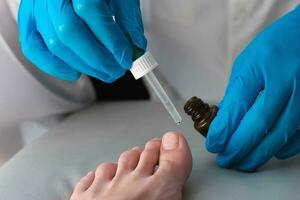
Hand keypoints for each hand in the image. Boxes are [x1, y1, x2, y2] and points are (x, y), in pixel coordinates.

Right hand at [18, 0, 145, 81]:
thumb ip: (128, 18)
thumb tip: (136, 47)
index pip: (92, 11)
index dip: (111, 40)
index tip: (126, 58)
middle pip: (69, 32)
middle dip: (97, 59)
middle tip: (116, 70)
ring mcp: (37, 6)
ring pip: (54, 44)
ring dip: (82, 66)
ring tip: (103, 72)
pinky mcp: (30, 18)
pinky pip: (33, 47)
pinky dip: (54, 65)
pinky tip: (75, 72)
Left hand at [206, 5, 299, 170]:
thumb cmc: (275, 47)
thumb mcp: (248, 62)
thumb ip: (237, 92)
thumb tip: (226, 123)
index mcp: (259, 66)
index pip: (236, 107)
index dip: (222, 131)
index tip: (214, 143)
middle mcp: (284, 81)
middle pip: (257, 125)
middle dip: (237, 149)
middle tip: (225, 159)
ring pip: (279, 135)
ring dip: (258, 154)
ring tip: (243, 162)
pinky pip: (299, 135)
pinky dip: (282, 148)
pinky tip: (269, 152)